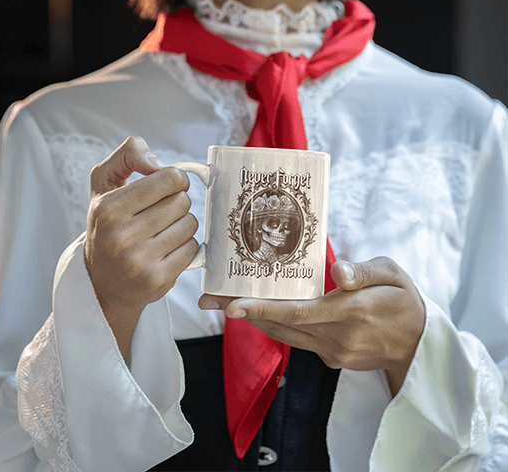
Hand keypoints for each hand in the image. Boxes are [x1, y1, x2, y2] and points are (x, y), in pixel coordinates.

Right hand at [85, 136, 198, 357]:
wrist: (102, 282)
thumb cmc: (107, 225)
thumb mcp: (104, 183)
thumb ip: (128, 155)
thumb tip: (158, 164)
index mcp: (109, 209)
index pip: (169, 178)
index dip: (175, 178)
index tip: (168, 186)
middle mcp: (123, 236)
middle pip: (182, 201)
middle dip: (177, 202)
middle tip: (161, 211)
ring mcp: (141, 261)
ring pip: (190, 224)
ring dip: (181, 224)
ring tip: (161, 230)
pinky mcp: (159, 280)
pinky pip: (193, 248)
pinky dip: (184, 245)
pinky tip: (166, 249)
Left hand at [199, 257, 424, 395]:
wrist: (420, 344)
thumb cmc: (403, 299)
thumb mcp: (392, 274)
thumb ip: (363, 272)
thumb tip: (337, 272)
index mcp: (351, 312)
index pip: (298, 312)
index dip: (263, 309)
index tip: (233, 305)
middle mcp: (337, 337)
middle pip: (281, 325)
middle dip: (243, 311)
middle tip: (208, 298)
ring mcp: (333, 352)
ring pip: (284, 335)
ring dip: (253, 319)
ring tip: (221, 302)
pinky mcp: (331, 358)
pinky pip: (297, 340)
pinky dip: (275, 325)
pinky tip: (258, 309)